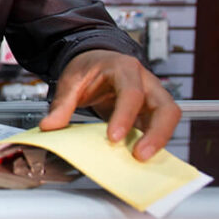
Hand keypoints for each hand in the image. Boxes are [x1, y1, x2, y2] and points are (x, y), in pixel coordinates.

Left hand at [39, 49, 180, 160]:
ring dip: (159, 139)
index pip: (131, 93)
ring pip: (170, 117)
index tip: (113, 137)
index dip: (124, 116)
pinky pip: (161, 126)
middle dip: (156, 133)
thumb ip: (61, 104)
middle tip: (140, 155)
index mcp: (124, 68)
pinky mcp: (153, 110)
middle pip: (166, 106)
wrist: (96, 60)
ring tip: (142, 158)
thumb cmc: (88, 68)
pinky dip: (154, 141)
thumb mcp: (71, 81)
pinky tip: (141, 155)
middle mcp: (146, 81)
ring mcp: (154, 95)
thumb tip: (49, 126)